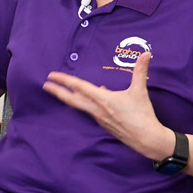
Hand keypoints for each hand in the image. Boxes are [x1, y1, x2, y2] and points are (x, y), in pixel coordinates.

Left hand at [42, 51, 174, 159]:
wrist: (146, 139)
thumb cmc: (142, 115)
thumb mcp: (140, 91)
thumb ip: (140, 71)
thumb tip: (146, 53)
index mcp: (103, 99)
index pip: (79, 87)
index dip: (64, 80)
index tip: (51, 76)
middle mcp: (96, 109)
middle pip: (72, 100)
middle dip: (57, 92)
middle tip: (45, 86)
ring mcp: (99, 118)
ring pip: (80, 106)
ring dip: (70, 98)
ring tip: (63, 91)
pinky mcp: (104, 125)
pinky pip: (90, 111)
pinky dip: (86, 103)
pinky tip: (91, 99)